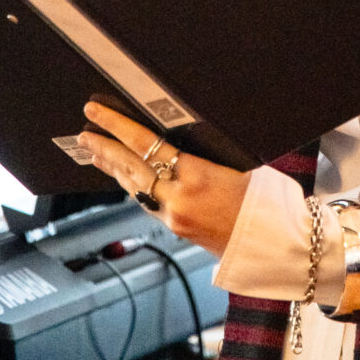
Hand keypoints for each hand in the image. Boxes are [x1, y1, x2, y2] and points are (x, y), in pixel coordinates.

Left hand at [67, 103, 251, 256]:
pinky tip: (126, 179)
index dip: (117, 127)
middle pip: (131, 167)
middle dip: (104, 149)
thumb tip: (179, 139)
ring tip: (96, 153)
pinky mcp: (177, 229)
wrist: (274, 244)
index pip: (146, 144)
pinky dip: (134, 187)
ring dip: (114, 169)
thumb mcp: (240, 165)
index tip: (96, 114)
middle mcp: (179, 199)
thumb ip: (205, 154)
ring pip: (135, 188)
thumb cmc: (265, 202)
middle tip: (84, 134)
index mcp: (197, 175)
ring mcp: (175, 218)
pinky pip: (148, 203)